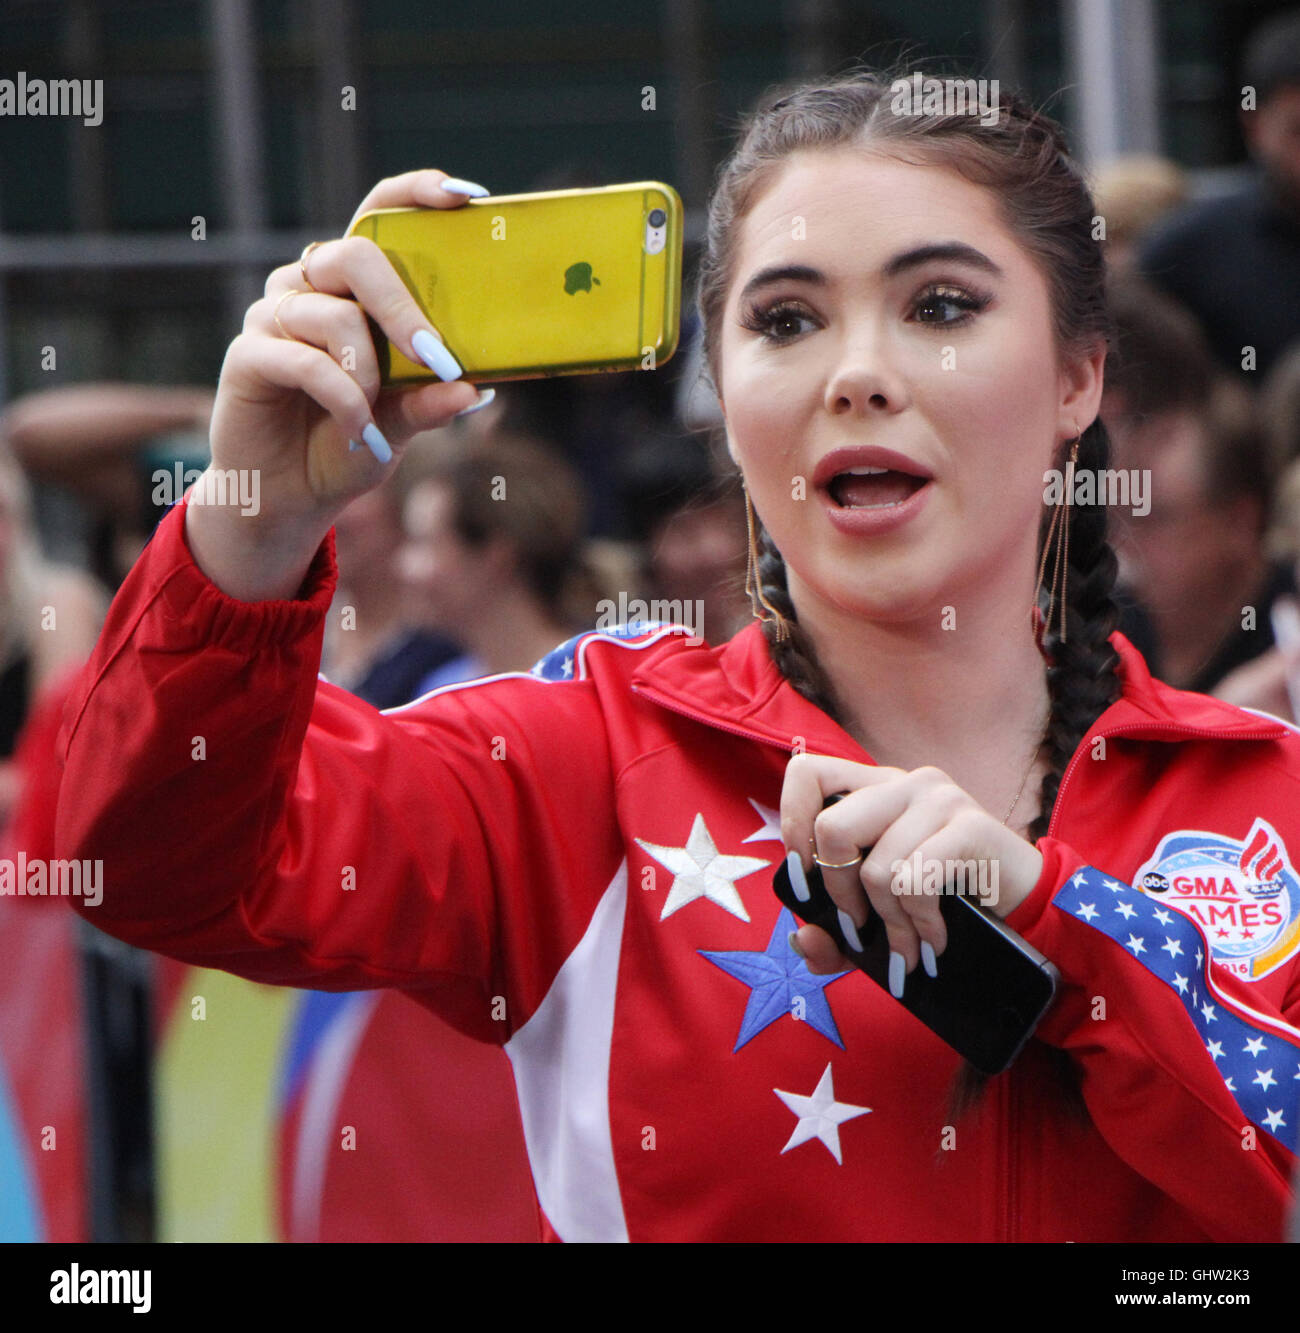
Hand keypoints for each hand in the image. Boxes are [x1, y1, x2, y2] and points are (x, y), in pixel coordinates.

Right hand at [208, 168, 485, 529]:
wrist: (291, 497)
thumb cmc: (350, 446)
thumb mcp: (402, 424)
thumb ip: (431, 401)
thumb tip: (475, 388)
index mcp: (352, 289)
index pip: (377, 216)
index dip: (415, 193)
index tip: (465, 197)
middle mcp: (309, 288)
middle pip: (357, 256)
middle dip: (404, 309)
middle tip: (438, 359)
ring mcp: (274, 317)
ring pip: (335, 315)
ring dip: (371, 373)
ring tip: (379, 420)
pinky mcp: (249, 354)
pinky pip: (306, 362)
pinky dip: (344, 400)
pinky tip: (360, 434)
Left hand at [779, 753, 1044, 984]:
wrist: (1022, 901)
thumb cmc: (940, 901)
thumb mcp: (877, 918)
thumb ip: (833, 935)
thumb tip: (802, 939)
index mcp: (869, 789)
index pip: (807, 773)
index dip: (792, 824)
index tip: (806, 875)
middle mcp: (899, 782)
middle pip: (831, 827)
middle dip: (839, 893)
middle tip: (859, 927)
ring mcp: (936, 797)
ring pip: (876, 866)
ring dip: (889, 923)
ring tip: (907, 947)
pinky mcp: (969, 823)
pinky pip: (917, 880)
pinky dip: (919, 923)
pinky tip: (934, 938)